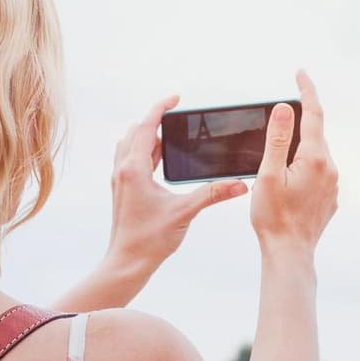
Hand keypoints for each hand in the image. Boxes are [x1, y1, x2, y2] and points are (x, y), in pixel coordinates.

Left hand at [105, 94, 248, 270]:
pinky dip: (144, 153)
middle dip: (155, 121)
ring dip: (147, 136)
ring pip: (130, 146)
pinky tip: (160, 163)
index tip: (176, 98)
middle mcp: (122, 170)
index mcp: (134, 169)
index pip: (145, 126)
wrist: (127, 262)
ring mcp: (120, 180)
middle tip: (176, 117)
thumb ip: (213, 194)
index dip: (160, 108)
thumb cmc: (149, 239)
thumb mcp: (185, 212)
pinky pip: (130, 161)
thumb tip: (240, 185)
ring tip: (169, 137)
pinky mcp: (122, 191)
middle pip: (135, 132)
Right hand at [250, 71, 338, 253]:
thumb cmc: (274, 217)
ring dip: (300, 149)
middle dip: (299, 122)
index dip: (306, 91)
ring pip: (317, 154)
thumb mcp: (268, 174)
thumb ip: (277, 139)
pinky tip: (289, 181)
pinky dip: (304, 167)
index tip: (301, 73)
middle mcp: (330, 168)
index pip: (313, 114)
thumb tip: (283, 109)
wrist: (290, 252)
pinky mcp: (330, 197)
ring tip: (277, 163)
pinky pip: (319, 172)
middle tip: (278, 118)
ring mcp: (333, 184)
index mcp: (315, 158)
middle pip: (315, 133)